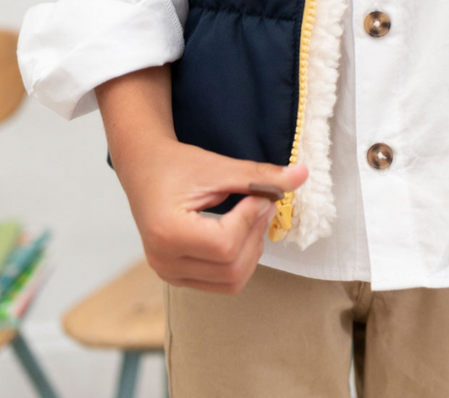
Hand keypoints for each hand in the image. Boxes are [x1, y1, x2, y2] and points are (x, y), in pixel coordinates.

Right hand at [112, 134, 308, 294]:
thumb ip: (261, 176)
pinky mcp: (178, 277)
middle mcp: (164, 261)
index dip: (250, 219)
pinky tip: (238, 232)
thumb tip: (303, 174)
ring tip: (250, 217)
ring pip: (231, 280)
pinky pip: (222, 282)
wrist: (145, 168)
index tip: (257, 195)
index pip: (225, 244)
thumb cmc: (177, 165)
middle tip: (260, 204)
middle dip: (255, 234)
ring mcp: (169, 273)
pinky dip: (240, 260)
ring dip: (251, 249)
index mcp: (167, 233)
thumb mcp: (219, 167)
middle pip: (231, 268)